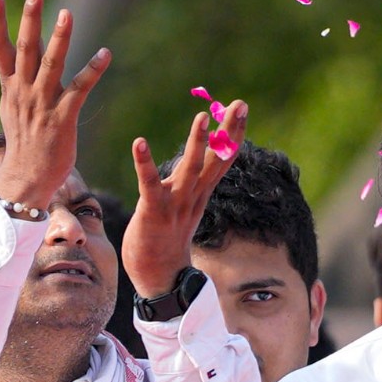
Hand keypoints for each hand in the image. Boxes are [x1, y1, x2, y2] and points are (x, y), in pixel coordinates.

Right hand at [0, 0, 110, 214]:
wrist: (26, 178)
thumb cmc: (24, 141)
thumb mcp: (14, 106)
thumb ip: (20, 77)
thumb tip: (23, 51)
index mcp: (10, 87)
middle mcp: (24, 91)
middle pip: (24, 48)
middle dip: (29, 19)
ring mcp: (43, 104)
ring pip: (51, 64)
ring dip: (59, 38)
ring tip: (66, 13)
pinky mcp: (63, 118)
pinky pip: (80, 89)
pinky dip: (92, 69)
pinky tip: (105, 53)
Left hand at [122, 98, 244, 293]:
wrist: (159, 278)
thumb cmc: (165, 238)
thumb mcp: (183, 204)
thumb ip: (188, 181)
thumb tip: (193, 160)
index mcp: (200, 192)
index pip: (222, 158)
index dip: (233, 133)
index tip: (241, 108)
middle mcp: (193, 196)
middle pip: (215, 159)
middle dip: (228, 131)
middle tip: (240, 104)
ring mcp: (175, 204)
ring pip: (190, 170)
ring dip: (197, 144)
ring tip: (202, 118)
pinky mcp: (152, 212)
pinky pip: (149, 184)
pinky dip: (144, 163)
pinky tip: (140, 142)